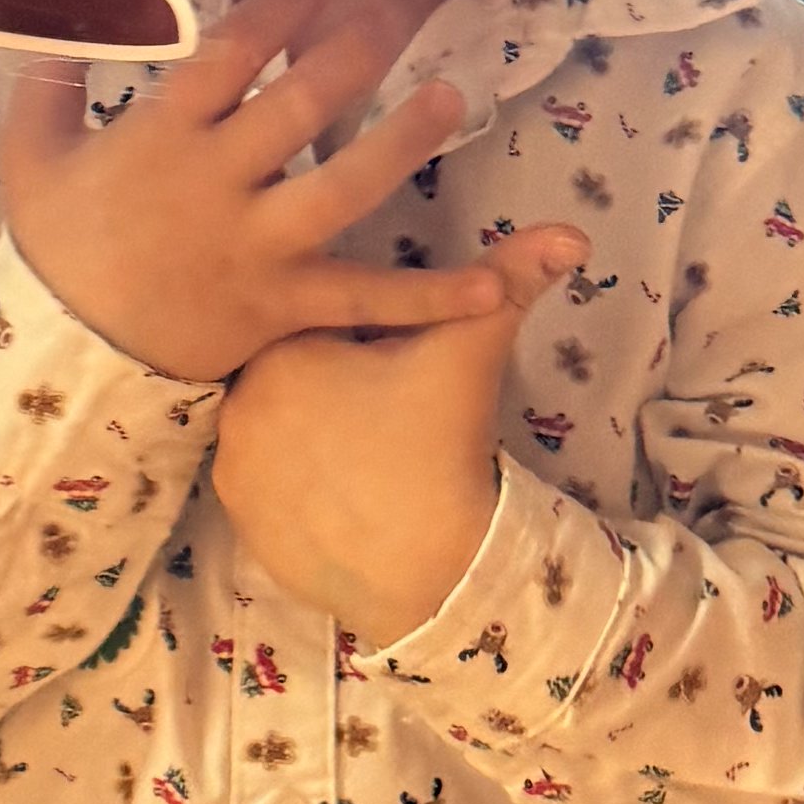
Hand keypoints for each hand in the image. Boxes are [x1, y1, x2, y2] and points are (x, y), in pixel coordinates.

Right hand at [1, 0, 525, 387]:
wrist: (63, 359)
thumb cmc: (55, 252)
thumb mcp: (33, 161)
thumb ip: (48, 87)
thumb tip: (57, 28)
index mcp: (163, 138)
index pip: (226, 55)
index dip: (276, 10)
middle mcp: (219, 184)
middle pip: (296, 109)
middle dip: (349, 57)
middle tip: (396, 14)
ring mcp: (257, 247)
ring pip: (341, 190)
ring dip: (399, 143)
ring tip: (451, 97)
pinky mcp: (284, 305)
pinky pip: (366, 299)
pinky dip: (432, 296)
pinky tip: (496, 285)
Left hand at [211, 229, 586, 639]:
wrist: (429, 570)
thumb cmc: (441, 446)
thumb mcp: (470, 350)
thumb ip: (511, 281)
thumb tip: (571, 233)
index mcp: (281, 349)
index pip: (312, 323)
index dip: (357, 344)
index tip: (390, 369)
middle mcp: (237, 406)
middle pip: (286, 378)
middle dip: (328, 389)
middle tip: (383, 420)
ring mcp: (232, 471)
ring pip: (271, 431)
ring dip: (306, 435)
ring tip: (363, 458)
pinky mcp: (240, 524)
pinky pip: (262, 486)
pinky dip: (294, 485)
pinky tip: (339, 492)